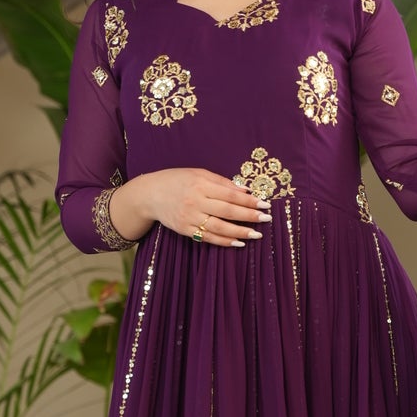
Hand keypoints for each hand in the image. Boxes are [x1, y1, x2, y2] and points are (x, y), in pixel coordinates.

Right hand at [126, 166, 273, 246]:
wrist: (150, 194)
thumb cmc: (177, 180)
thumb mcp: (198, 173)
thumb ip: (222, 182)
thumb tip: (246, 190)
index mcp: (200, 184)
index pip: (230, 194)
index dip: (249, 201)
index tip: (265, 204)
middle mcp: (195, 201)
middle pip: (227, 211)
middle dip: (249, 216)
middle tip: (266, 219)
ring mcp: (189, 217)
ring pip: (219, 227)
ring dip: (240, 232)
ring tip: (256, 234)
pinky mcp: (185, 230)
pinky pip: (208, 238)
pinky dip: (224, 241)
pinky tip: (238, 242)